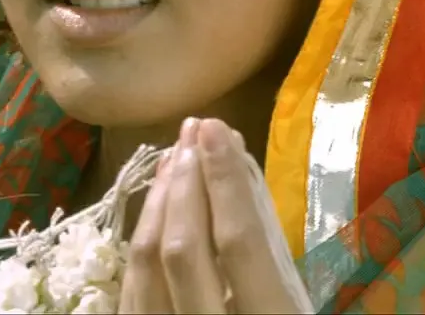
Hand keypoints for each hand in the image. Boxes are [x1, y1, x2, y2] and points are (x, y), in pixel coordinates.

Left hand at [121, 118, 312, 313]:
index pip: (239, 244)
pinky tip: (156, 206)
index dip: (225, 182)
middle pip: (184, 248)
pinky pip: (132, 282)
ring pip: (147, 261)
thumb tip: (240, 179)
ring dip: (160, 201)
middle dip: (187, 183)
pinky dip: (144, 235)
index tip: (217, 128)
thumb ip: (272, 260)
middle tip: (194, 131)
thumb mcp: (293, 307)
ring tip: (176, 155)